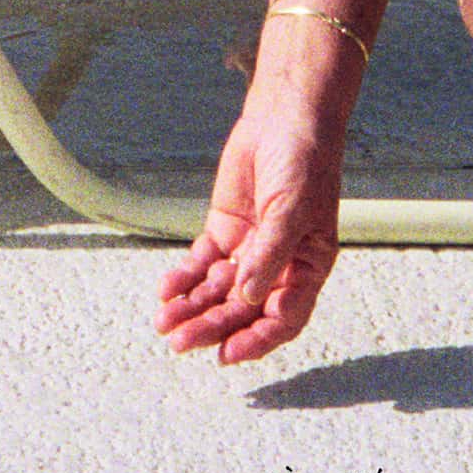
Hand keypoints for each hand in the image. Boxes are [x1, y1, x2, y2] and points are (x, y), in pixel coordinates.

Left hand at [156, 88, 342, 364]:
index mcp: (308, 268)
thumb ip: (270, 254)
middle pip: (242, 309)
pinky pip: (202, 264)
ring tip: (164, 321)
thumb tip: (247, 297)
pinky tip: (166, 289)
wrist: (284, 118)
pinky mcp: (225, 231)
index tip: (226, 354)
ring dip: (192, 308)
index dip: (257, 340)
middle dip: (211, 326)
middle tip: (180, 341)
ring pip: (218, 291)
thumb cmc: (305, 162)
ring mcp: (249, 250)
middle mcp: (279, 266)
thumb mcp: (292, 210)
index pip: (283, 318)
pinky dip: (184, 278)